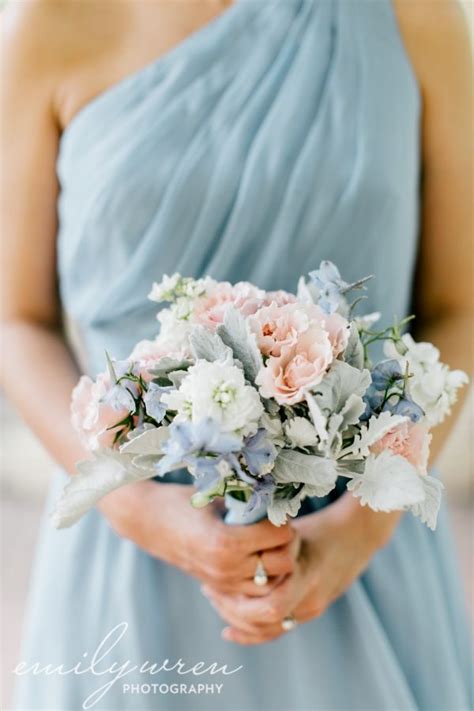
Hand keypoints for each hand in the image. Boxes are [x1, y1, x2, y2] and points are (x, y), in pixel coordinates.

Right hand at [99, 480, 299, 593]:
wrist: (150, 522)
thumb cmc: (183, 502)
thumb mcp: (216, 496)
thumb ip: (247, 501)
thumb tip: (279, 495)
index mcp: (226, 542)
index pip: (280, 536)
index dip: (284, 521)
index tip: (278, 510)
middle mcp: (227, 568)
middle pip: (283, 563)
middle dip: (287, 543)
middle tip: (280, 526)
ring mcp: (223, 582)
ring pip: (273, 582)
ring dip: (276, 562)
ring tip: (270, 542)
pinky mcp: (220, 589)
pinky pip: (256, 590)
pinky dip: (263, 575)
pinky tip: (257, 555)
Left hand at [202, 493, 401, 643]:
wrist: (359, 535)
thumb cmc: (321, 524)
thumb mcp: (293, 529)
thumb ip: (265, 535)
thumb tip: (225, 527)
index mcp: (306, 575)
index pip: (268, 607)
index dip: (237, 598)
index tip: (213, 578)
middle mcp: (309, 598)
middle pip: (262, 622)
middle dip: (231, 609)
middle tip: (208, 589)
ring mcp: (311, 609)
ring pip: (267, 630)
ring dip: (238, 619)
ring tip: (215, 599)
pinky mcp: (309, 611)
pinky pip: (277, 630)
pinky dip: (252, 631)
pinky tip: (230, 628)